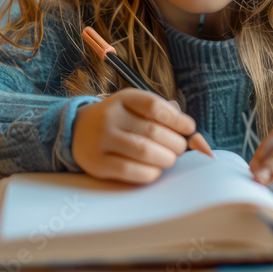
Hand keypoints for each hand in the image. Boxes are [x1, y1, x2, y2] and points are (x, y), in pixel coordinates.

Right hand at [71, 88, 211, 183]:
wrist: (77, 130)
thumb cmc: (120, 119)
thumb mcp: (136, 107)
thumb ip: (164, 114)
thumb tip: (195, 134)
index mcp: (123, 98)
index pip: (154, 105)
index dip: (177, 119)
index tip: (190, 128)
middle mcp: (109, 116)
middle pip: (152, 130)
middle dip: (175, 143)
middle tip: (179, 148)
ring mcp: (101, 140)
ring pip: (143, 151)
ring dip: (165, 158)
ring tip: (169, 159)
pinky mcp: (97, 164)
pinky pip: (129, 171)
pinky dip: (149, 173)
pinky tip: (155, 170)